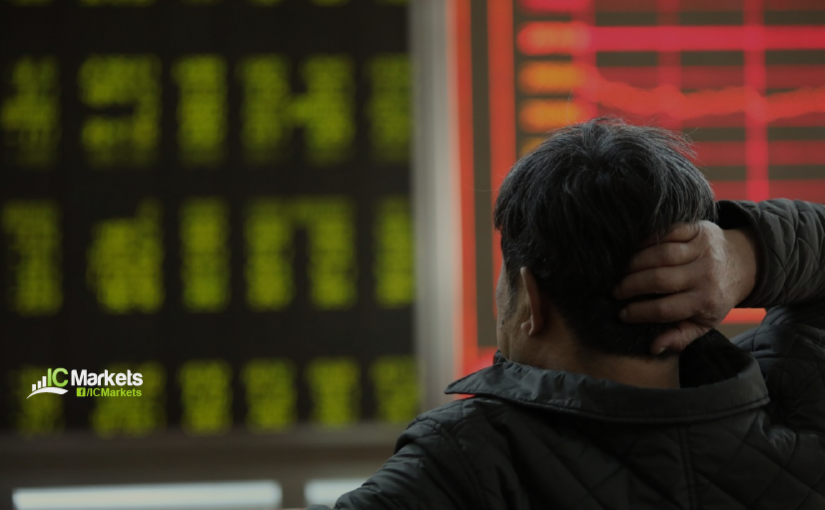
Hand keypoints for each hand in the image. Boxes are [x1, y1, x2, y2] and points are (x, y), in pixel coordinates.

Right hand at [613, 221, 757, 354]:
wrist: (743, 263)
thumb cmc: (717, 295)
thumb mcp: (705, 321)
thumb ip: (681, 336)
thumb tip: (654, 347)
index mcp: (706, 300)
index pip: (665, 309)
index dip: (639, 312)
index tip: (622, 313)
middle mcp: (706, 274)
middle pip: (660, 279)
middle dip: (631, 286)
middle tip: (616, 291)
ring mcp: (703, 249)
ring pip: (662, 254)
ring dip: (635, 262)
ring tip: (622, 271)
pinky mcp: (698, 229)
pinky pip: (668, 232)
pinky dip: (648, 240)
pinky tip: (635, 250)